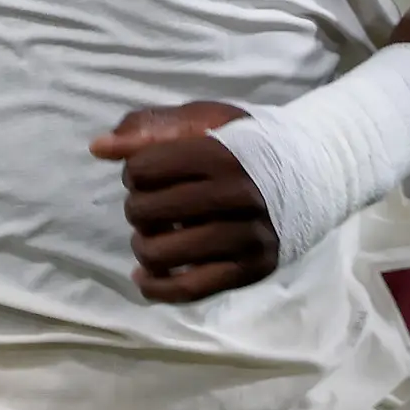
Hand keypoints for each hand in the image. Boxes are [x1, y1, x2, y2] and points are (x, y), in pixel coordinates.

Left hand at [90, 101, 279, 302]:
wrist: (311, 171)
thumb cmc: (244, 142)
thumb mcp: (202, 119)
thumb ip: (149, 129)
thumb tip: (98, 148)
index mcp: (220, 154)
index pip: (142, 170)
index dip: (134, 170)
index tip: (150, 171)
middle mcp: (236, 196)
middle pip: (146, 211)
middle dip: (137, 207)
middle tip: (153, 204)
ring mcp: (246, 237)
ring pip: (162, 253)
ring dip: (144, 245)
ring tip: (152, 235)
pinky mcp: (251, 269)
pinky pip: (190, 289)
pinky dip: (156, 288)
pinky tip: (144, 278)